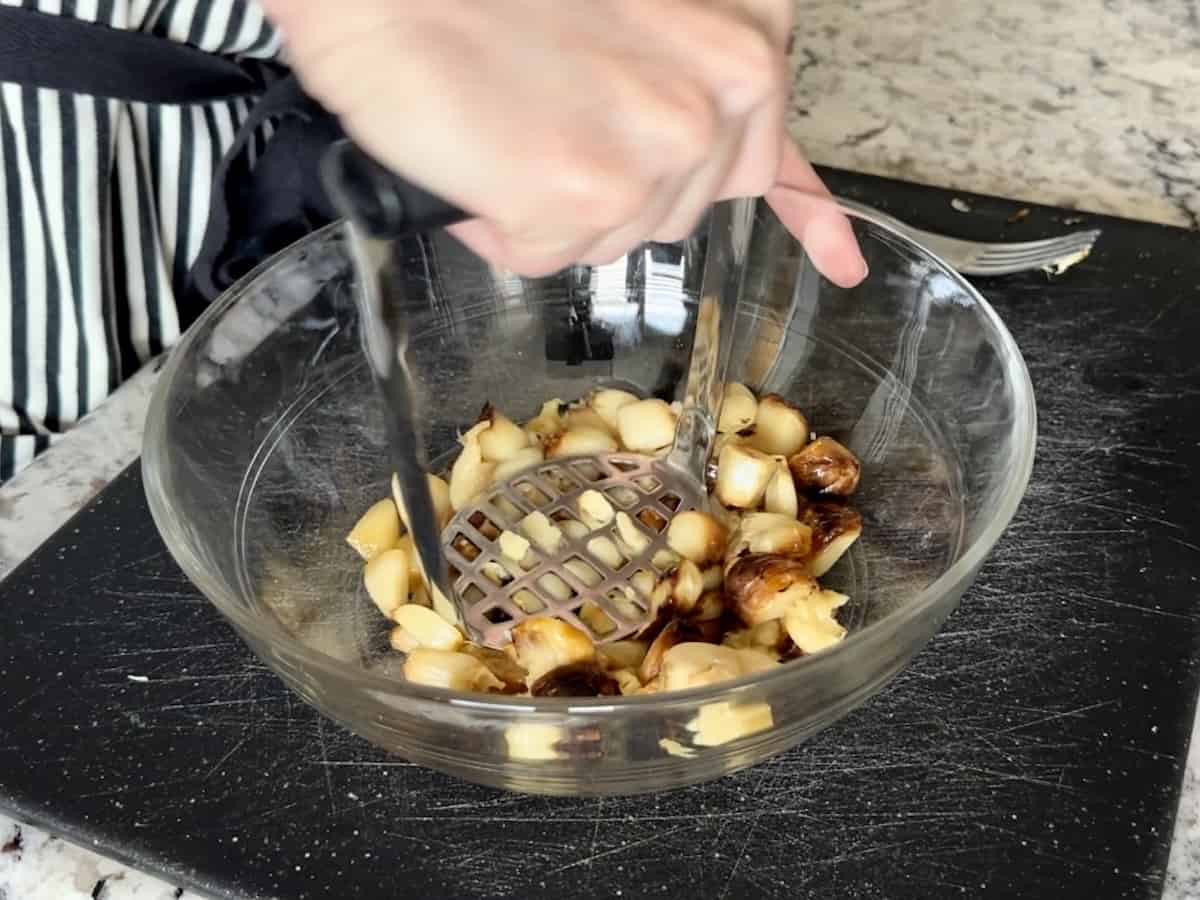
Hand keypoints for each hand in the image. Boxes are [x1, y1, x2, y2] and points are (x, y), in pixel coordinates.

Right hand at [264, 0, 866, 286]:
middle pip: (678, 212)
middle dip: (616, 186)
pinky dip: (501, 225)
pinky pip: (544, 255)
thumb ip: (700, 83)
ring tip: (508, 126)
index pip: (781, 167)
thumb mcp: (637, 22)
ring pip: (609, 239)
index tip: (840, 260)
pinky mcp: (579, 197)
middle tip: (551, 119)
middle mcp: (719, 100)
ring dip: (552, 204)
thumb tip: (762, 173)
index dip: (802, 212)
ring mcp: (653, 155)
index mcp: (745, 47)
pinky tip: (477, 158)